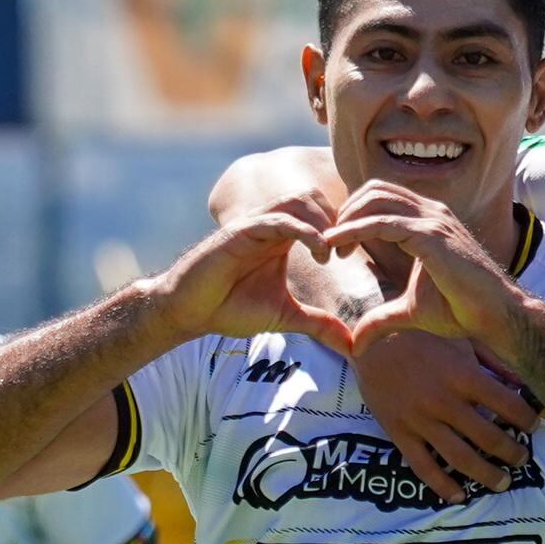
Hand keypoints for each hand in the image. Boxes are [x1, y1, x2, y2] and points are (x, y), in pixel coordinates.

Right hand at [151, 205, 364, 348]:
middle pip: (313, 196)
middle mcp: (270, 224)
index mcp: (283, 236)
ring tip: (329, 254)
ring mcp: (254, 224)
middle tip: (346, 252)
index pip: (321, 212)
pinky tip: (318, 253)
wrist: (190, 311)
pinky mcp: (239, 232)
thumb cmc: (231, 307)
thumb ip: (319, 325)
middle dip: (336, 219)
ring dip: (322, 221)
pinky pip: (277, 219)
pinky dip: (303, 230)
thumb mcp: (286, 316)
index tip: (354, 256)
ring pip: (298, 200)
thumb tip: (352, 347)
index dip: (343, 227)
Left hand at [314, 183, 523, 346]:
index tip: (337, 244)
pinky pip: (383, 222)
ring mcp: (432, 220)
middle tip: (330, 243)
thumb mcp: (410, 312)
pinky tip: (337, 244)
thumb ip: (381, 319)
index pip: (381, 196)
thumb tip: (356, 344)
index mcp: (428, 220)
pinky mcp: (431, 236)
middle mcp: (431, 212)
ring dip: (346, 218)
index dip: (354, 214)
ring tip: (330, 245)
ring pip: (375, 200)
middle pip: (374, 189)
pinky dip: (355, 230)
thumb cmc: (461, 309)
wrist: (494, 314)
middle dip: (346, 211)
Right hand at [349, 328, 543, 500]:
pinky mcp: (399, 434)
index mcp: (463, 375)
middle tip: (523, 459)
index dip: (527, 419)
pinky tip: (459, 495)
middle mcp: (444, 401)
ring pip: (460, 458)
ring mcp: (421, 421)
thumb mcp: (460, 338)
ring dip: (486, 474)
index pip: (507, 404)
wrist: (370, 343)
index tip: (536, 426)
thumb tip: (525, 379)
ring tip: (502, 482)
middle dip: (512, 452)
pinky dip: (442, 486)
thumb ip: (493, 359)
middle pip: (488, 437)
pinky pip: (423, 467)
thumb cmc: (421, 336)